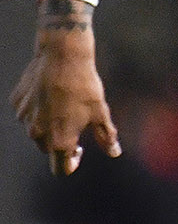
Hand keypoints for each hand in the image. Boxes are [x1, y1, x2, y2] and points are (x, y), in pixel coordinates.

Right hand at [10, 10, 120, 173]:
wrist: (63, 56)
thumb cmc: (85, 86)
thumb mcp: (101, 112)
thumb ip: (106, 136)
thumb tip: (114, 152)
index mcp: (59, 141)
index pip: (61, 168)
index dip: (72, 162)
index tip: (80, 148)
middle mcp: (38, 134)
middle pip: (48, 148)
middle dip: (60, 139)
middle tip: (75, 120)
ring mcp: (25, 118)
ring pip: (36, 130)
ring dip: (48, 123)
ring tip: (64, 102)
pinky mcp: (17, 102)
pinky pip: (27, 112)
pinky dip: (37, 107)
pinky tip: (50, 92)